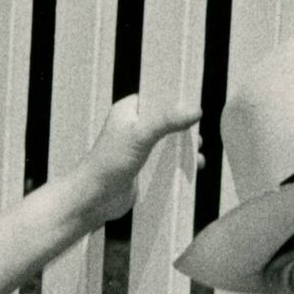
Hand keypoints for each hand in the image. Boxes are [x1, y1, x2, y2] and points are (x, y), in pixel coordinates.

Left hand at [62, 92, 203, 227]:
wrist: (94, 198)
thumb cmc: (111, 161)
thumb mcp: (140, 135)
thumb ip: (167, 121)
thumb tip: (196, 110)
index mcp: (129, 109)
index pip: (157, 96)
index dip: (177, 98)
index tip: (198, 102)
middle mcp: (134, 125)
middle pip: (167, 119)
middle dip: (185, 126)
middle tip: (199, 134)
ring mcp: (140, 146)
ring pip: (169, 141)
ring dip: (185, 146)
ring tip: (198, 153)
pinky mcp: (144, 166)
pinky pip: (167, 159)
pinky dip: (181, 162)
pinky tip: (194, 167)